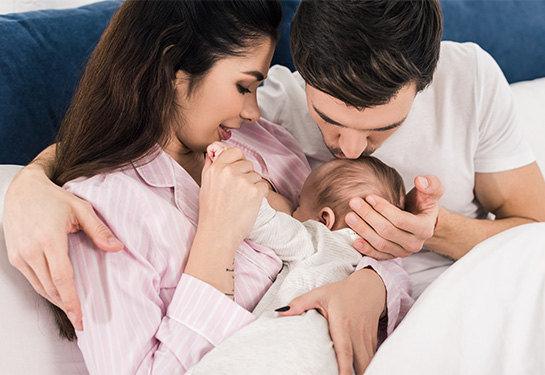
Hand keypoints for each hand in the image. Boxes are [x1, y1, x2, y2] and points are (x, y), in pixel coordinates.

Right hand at [3, 164, 123, 329]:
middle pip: (51, 287)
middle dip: (66, 305)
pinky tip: (58, 293)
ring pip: (40, 287)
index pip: (62, 278)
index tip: (80, 317)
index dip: (72, 300)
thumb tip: (117, 248)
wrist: (23, 189)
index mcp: (49, 238)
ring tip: (72, 309)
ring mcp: (20, 254)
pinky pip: (31, 279)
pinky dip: (45, 289)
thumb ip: (99, 230)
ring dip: (56, 300)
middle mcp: (31, 249)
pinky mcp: (14, 256)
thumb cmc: (53, 198)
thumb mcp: (81, 209)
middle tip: (81, 318)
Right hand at [199, 147, 268, 246]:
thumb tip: (215, 151)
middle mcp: (229, 172)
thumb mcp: (205, 185)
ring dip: (253, 185)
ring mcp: (243, 181)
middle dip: (246, 174)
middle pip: (248, 163)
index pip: (235, 151)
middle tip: (238, 191)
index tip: (238, 170)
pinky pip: (264, 186)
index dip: (238, 160)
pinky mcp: (255, 191)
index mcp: (216, 168)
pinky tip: (249, 204)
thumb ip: (211, 166)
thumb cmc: (211, 213)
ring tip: (242, 200)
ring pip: (256, 175)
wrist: (218, 234)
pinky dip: (260, 195)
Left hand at [277, 269, 385, 374]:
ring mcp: (366, 338)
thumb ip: (300, 303)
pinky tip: (363, 372)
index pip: (344, 351)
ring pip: (368, 361)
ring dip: (364, 371)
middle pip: (360, 362)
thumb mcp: (320, 293)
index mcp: (342, 324)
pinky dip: (368, 366)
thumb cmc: (343, 291)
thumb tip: (280, 312)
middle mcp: (356, 333)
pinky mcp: (373, 340)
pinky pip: (372, 357)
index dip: (344, 368)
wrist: (370, 286)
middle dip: (358, 374)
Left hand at [346, 175, 443, 259]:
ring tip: (350, 216)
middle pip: (387, 231)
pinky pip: (378, 255)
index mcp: (425, 228)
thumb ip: (431, 184)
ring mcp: (403, 252)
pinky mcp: (393, 256)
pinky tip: (355, 240)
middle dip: (368, 215)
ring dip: (363, 230)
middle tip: (354, 202)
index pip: (400, 219)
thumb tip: (420, 180)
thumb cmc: (422, 204)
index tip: (369, 196)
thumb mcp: (431, 192)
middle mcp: (415, 244)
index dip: (383, 208)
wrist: (419, 220)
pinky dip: (366, 248)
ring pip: (380, 243)